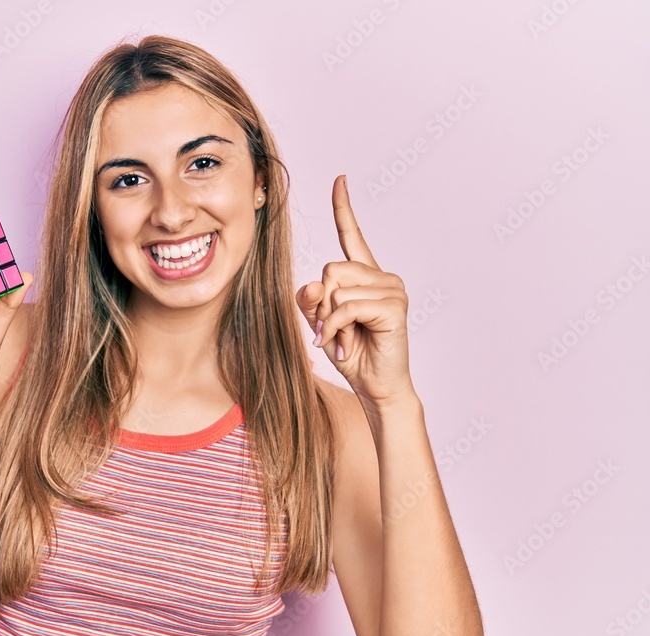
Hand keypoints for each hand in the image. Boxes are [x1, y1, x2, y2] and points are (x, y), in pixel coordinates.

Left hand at [295, 175, 414, 406]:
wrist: (376, 386)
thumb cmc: (352, 354)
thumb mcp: (322, 324)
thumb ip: (312, 301)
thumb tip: (311, 285)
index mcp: (365, 276)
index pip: (352, 235)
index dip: (344, 208)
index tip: (340, 180)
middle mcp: (382, 276)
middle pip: (331, 269)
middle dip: (321, 304)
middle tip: (330, 330)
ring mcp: (392, 289)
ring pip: (337, 289)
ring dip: (329, 320)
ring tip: (340, 340)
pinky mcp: (394, 307)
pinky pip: (347, 306)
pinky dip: (337, 327)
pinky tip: (344, 345)